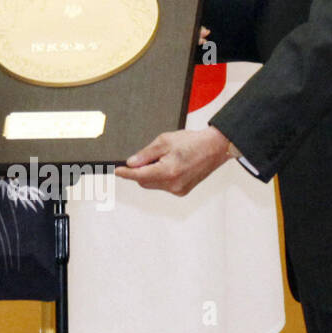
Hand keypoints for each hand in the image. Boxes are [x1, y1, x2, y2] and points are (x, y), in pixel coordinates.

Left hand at [115, 126, 237, 195]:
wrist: (214, 148)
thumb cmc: (192, 142)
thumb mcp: (165, 141)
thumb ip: (146, 154)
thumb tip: (131, 163)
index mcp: (168, 171)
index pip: (139, 175)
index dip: (126, 173)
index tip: (117, 171)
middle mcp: (173, 184)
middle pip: (144, 182)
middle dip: (140, 172)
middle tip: (145, 158)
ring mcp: (178, 190)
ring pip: (153, 184)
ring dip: (151, 174)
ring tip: (163, 158)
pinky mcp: (182, 191)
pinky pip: (163, 186)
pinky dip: (161, 177)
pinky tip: (170, 165)